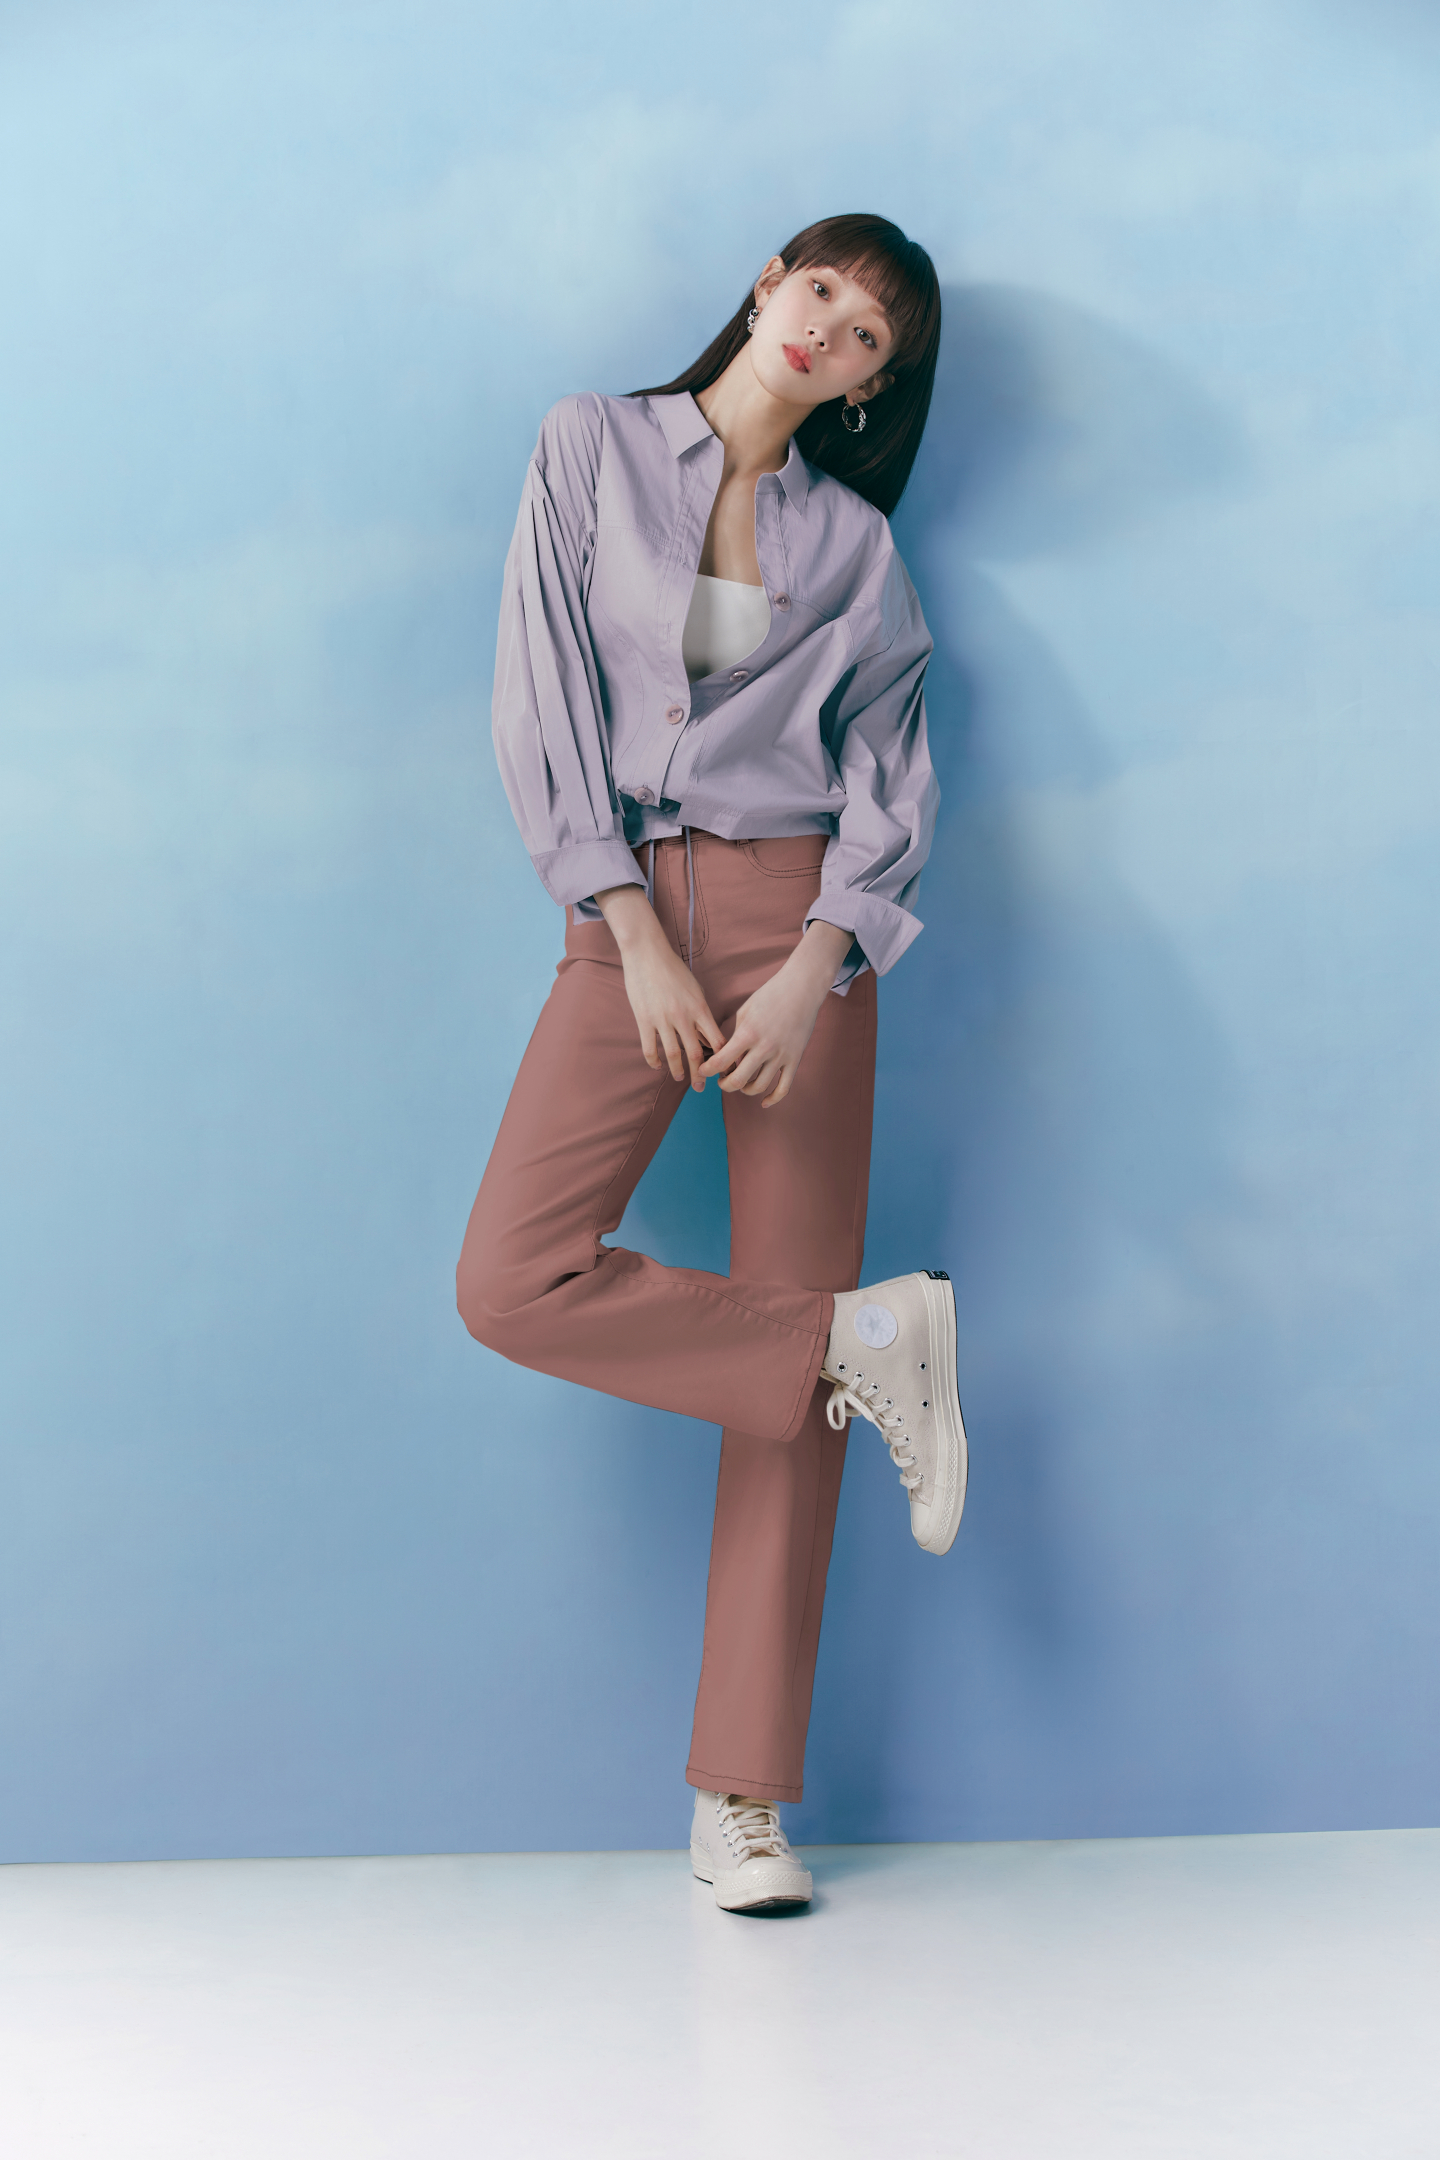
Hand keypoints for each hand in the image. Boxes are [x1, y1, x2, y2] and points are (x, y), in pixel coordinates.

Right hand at [595, 884, 722, 1088]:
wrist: (647, 954)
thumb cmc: (674, 970)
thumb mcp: (695, 990)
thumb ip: (702, 1015)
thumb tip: (707, 1040)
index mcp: (700, 1008)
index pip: (716, 1041)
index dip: (721, 1059)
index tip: (722, 1070)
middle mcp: (683, 1016)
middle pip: (695, 1054)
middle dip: (700, 1074)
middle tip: (701, 1087)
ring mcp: (663, 1019)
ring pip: (673, 1055)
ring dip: (677, 1071)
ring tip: (679, 1078)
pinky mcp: (644, 1019)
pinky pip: (650, 1048)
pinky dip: (655, 1061)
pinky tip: (658, 1066)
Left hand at [698, 920, 853, 1108]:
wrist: (802, 988)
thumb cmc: (770, 995)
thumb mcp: (745, 1011)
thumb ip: (735, 1036)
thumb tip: (726, 1056)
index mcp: (747, 1033)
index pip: (721, 1061)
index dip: (707, 1070)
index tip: (703, 1072)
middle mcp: (764, 1048)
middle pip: (738, 1080)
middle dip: (724, 1085)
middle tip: (721, 1081)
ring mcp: (781, 1055)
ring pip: (758, 1087)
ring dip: (745, 1090)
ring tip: (741, 1084)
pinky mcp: (795, 1059)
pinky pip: (784, 1088)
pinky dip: (773, 1099)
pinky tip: (764, 1102)